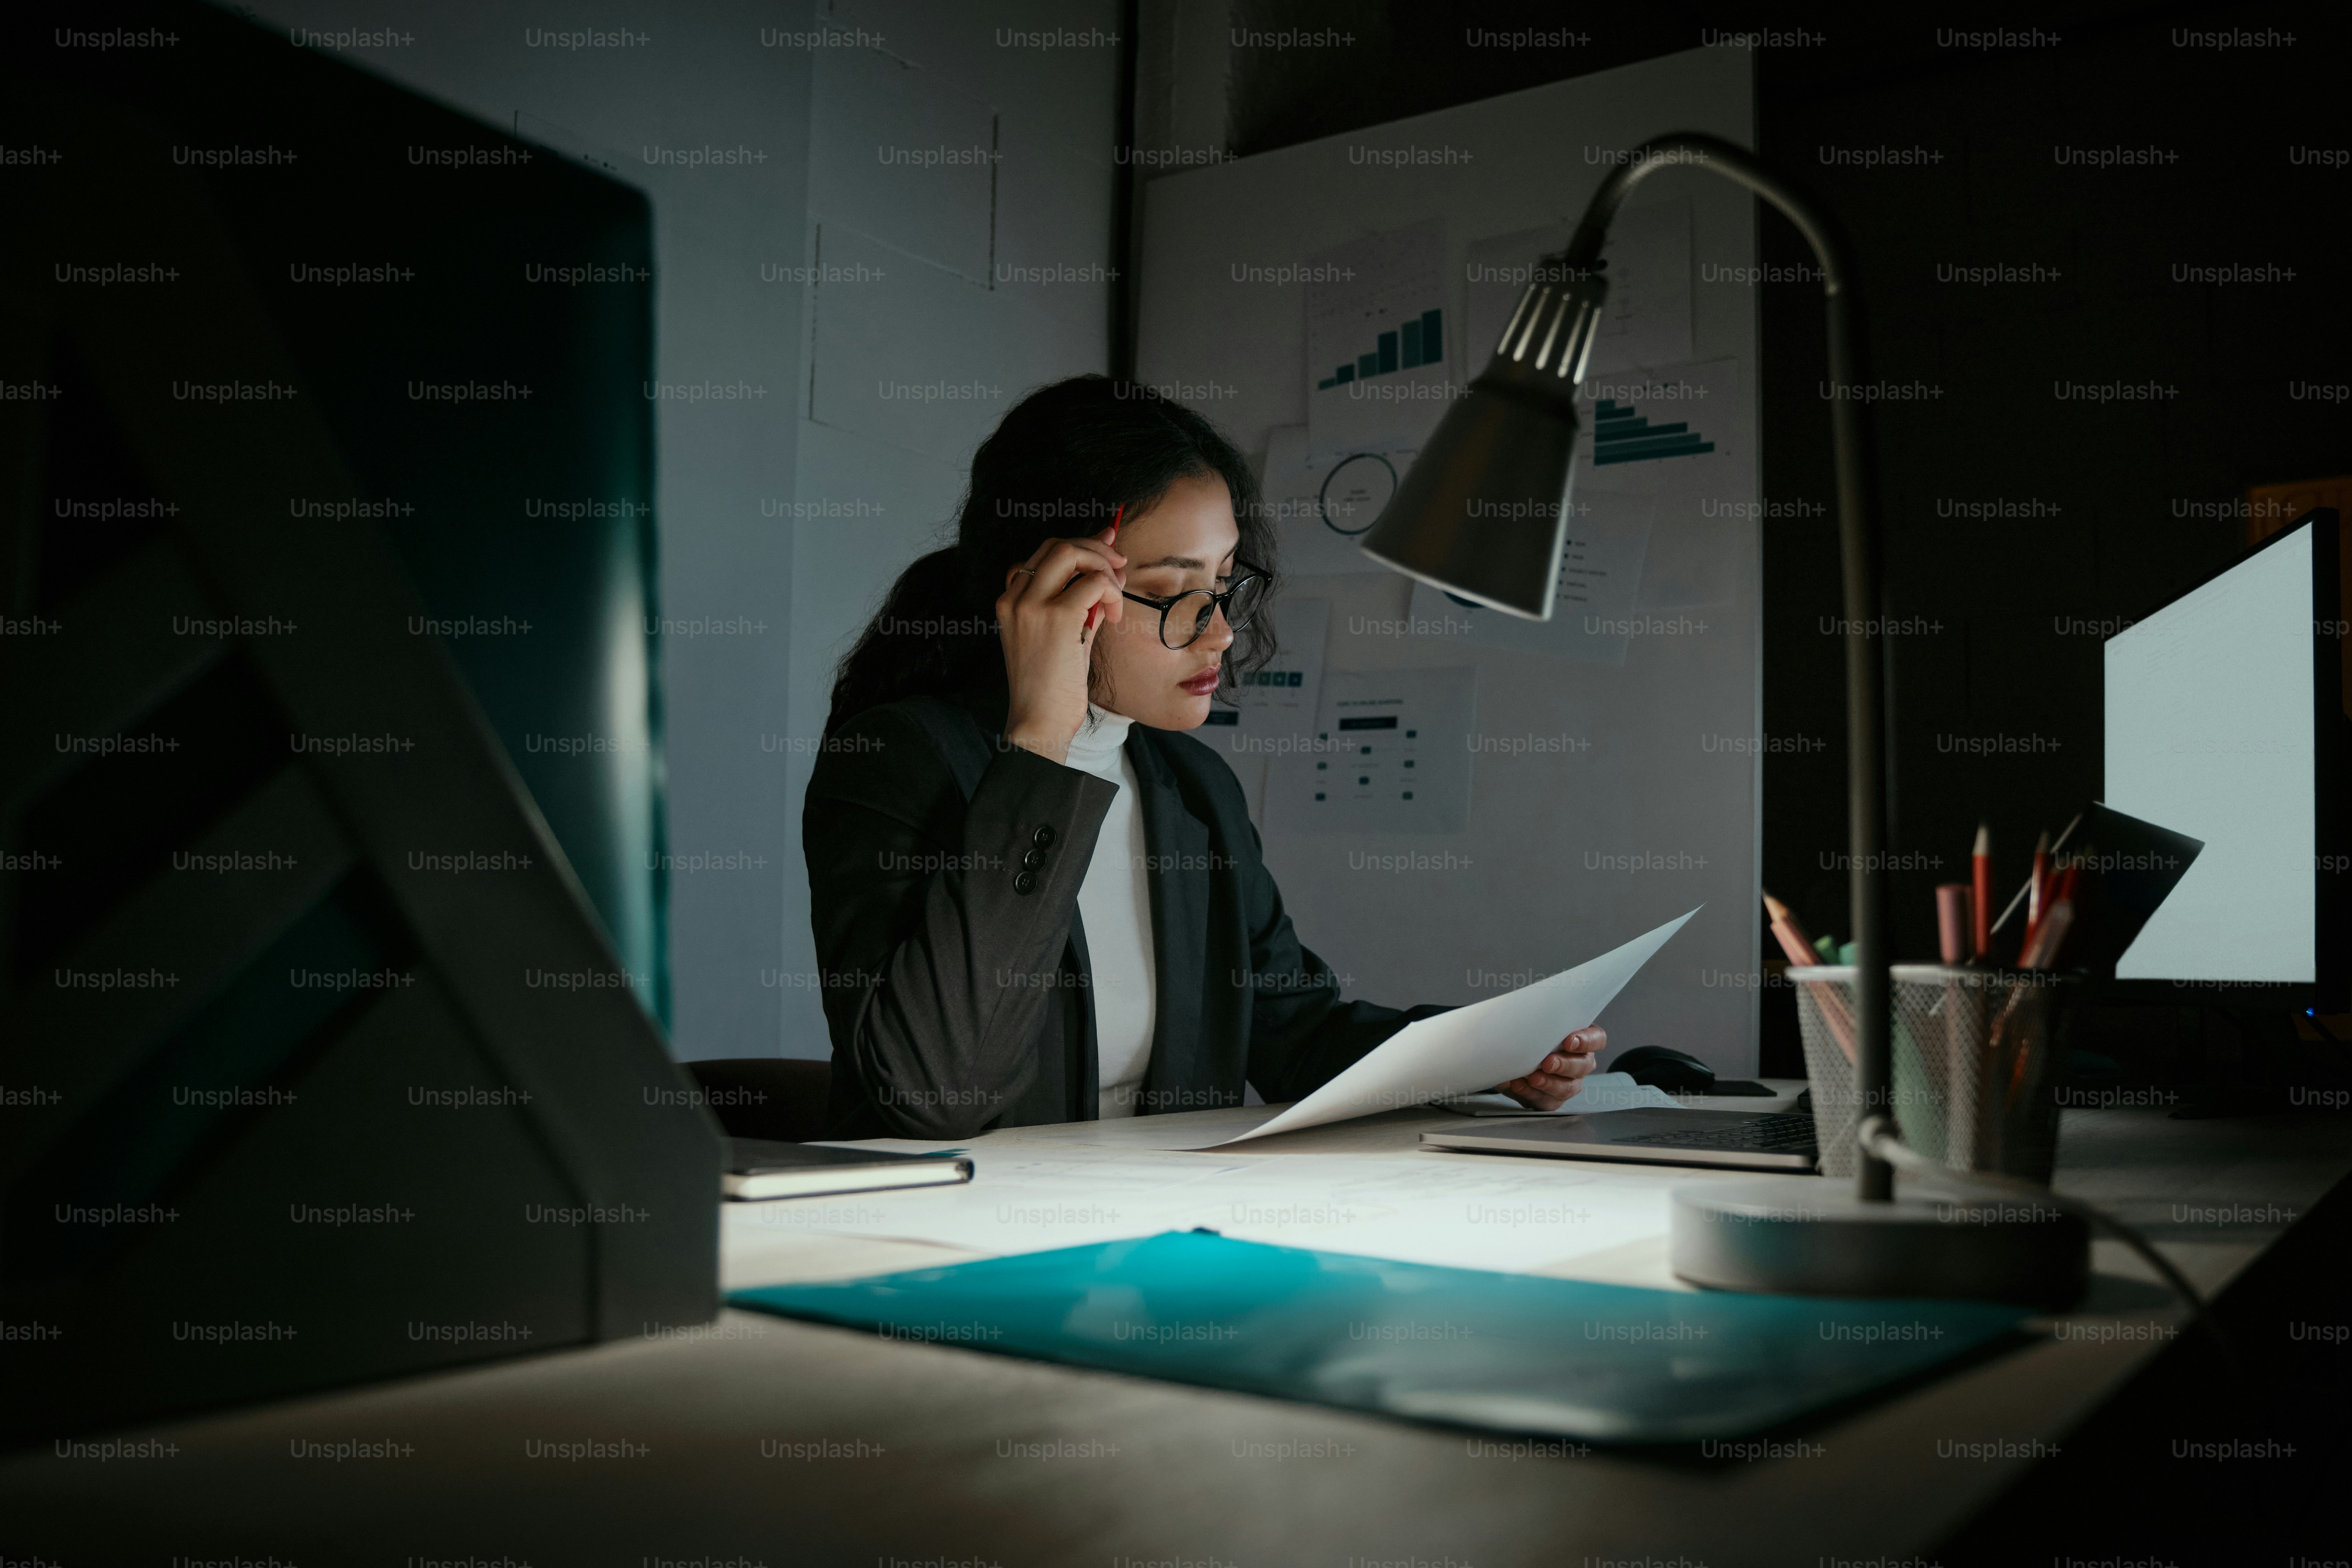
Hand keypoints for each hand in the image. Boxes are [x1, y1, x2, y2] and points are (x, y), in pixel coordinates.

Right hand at [997, 525, 1124, 764]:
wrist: (1039, 721)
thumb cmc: (1052, 685)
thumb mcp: (1063, 634)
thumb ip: (1079, 600)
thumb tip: (1107, 569)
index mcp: (1010, 601)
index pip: (1043, 554)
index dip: (1078, 546)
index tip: (1107, 549)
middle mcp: (1016, 597)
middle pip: (1057, 545)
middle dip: (1095, 549)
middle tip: (1120, 567)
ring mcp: (1032, 605)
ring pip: (1071, 553)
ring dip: (1104, 566)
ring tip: (1116, 595)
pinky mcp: (1056, 617)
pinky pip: (1094, 582)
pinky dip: (1111, 592)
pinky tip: (1113, 616)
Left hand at [1496, 1026, 1605, 1110]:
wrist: (1512, 1057)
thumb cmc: (1530, 1035)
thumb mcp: (1538, 1024)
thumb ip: (1541, 1021)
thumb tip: (1528, 1015)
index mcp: (1582, 1040)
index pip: (1597, 1039)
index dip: (1587, 1041)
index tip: (1569, 1041)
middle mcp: (1580, 1062)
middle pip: (1583, 1065)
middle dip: (1565, 1064)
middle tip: (1548, 1062)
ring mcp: (1568, 1083)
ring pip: (1567, 1087)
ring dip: (1549, 1083)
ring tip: (1532, 1077)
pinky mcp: (1551, 1099)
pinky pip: (1546, 1100)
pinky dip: (1530, 1093)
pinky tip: (1518, 1084)